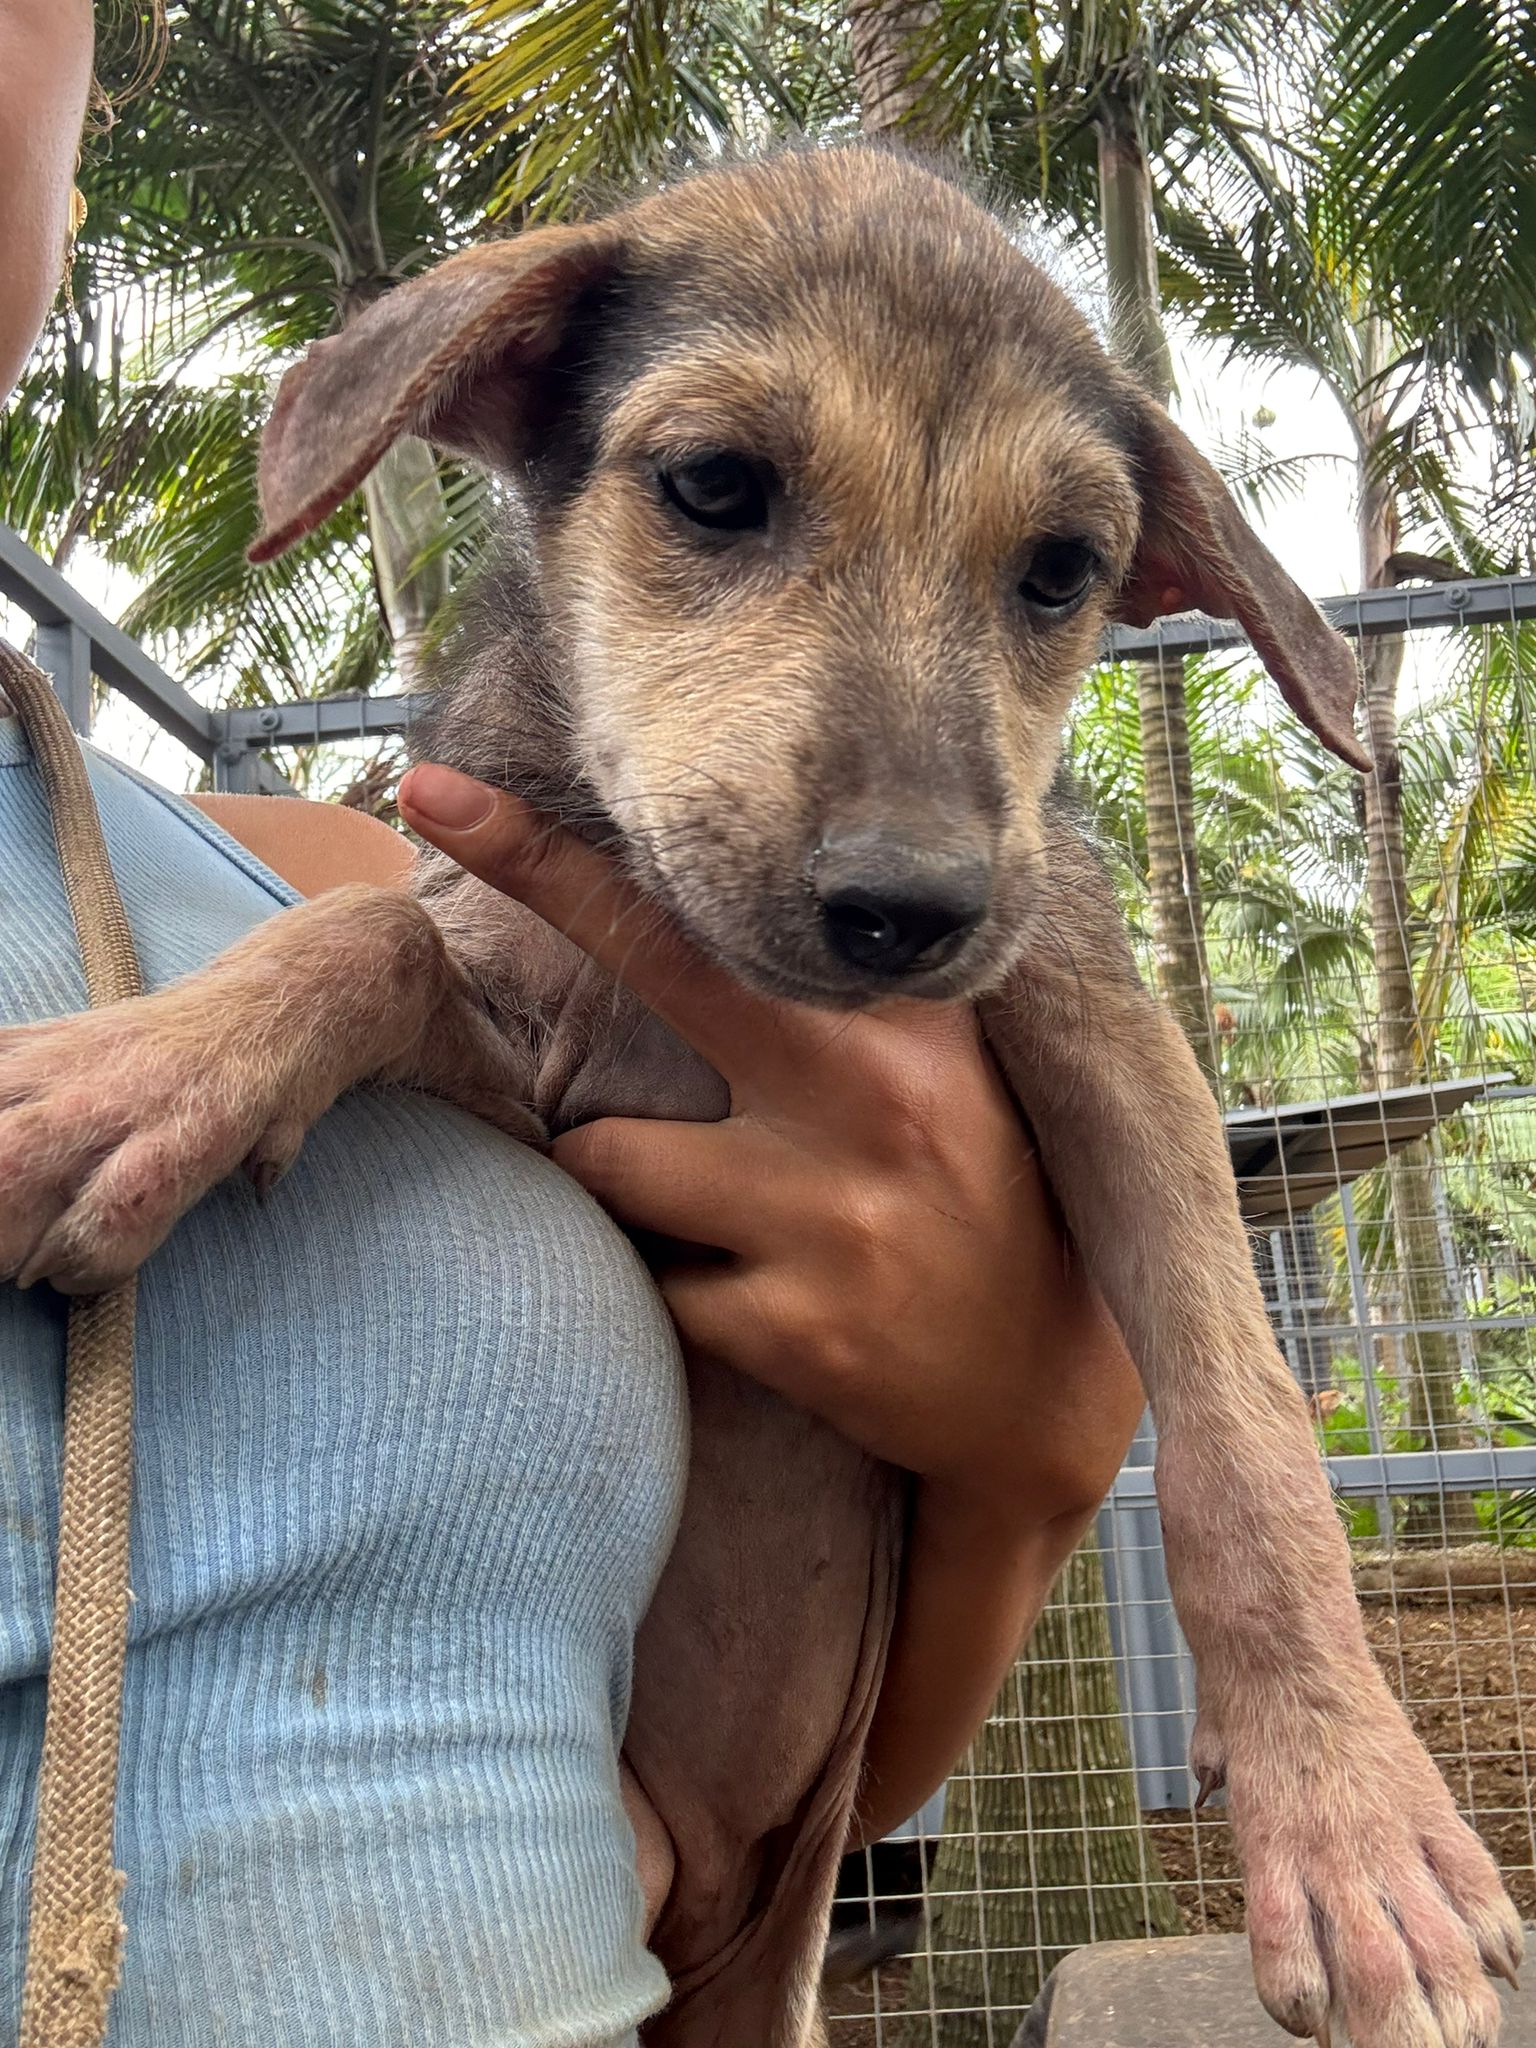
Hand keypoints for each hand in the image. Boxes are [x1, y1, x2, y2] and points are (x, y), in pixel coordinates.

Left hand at [398, 763, 1143, 1522]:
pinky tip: (745, 1295)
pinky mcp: (791, 1331)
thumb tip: (725, 912)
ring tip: (708, 1200)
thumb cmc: (986, 1211)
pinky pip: (648, 1283)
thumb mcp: (956, 1085)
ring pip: (608, 1156)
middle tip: (432, 802)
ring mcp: (826, 1220)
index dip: (589, 849)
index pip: (748, 911)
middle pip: (660, 972)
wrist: (1044, 1401)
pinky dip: (667, 1283)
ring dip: (618, 1171)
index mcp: (916, 1027)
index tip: (454, 787)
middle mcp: (872, 1101)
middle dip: (535, 883)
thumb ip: (858, 1007)